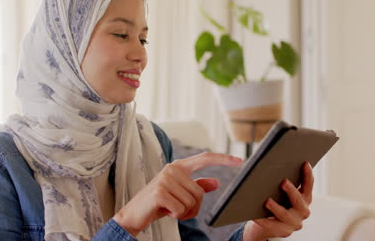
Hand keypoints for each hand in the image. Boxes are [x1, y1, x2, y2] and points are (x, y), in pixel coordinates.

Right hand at [113, 152, 242, 236]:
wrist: (134, 212)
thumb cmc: (159, 202)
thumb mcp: (180, 193)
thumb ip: (198, 186)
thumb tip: (216, 182)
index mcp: (179, 166)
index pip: (205, 158)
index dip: (223, 159)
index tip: (239, 161)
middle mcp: (173, 168)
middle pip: (200, 192)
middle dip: (193, 207)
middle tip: (177, 208)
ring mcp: (165, 179)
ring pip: (192, 202)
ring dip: (184, 212)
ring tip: (170, 208)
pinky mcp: (160, 191)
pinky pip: (182, 209)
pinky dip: (176, 216)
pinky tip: (165, 211)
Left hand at [243, 161, 313, 240]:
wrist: (268, 224)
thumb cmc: (275, 201)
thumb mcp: (280, 191)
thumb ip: (280, 178)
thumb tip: (265, 161)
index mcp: (304, 198)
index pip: (308, 185)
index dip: (308, 175)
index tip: (305, 163)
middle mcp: (302, 211)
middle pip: (299, 201)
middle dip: (292, 191)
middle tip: (284, 182)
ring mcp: (293, 223)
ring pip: (285, 215)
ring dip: (276, 207)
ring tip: (267, 201)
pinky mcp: (282, 231)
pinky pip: (271, 225)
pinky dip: (263, 220)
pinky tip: (255, 215)